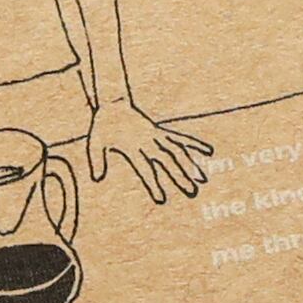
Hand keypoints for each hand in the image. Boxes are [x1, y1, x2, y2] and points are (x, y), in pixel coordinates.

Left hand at [87, 98, 213, 204]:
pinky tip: (208, 151)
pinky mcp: (161, 131)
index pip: (146, 168)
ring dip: (191, 164)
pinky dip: (194, 144)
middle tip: (192, 191)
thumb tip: (97, 178)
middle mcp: (149, 141)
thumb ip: (96, 160)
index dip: (153, 184)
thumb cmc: (102, 126)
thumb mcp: (94, 143)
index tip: (162, 199)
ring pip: (178, 150)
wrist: (112, 103)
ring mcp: (157, 135)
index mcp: (133, 146)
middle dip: (180, 176)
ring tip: (203, 178)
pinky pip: (180, 138)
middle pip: (168, 161)